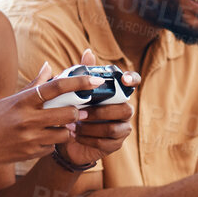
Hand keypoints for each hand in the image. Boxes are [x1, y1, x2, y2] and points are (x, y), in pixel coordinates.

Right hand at [0, 65, 94, 169]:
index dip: (79, 82)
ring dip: (66, 130)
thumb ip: (32, 86)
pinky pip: (52, 147)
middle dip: (76, 112)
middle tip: (78, 110)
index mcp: (22, 101)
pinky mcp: (30, 154)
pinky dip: (52, 143)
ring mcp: (29, 138)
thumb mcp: (8, 101)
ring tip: (58, 126)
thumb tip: (49, 67)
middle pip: (68, 113)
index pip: (56, 87)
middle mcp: (27, 119)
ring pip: (64, 133)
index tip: (95, 80)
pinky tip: (41, 140)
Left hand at [58, 48, 140, 167]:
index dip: (132, 79)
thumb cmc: (72, 111)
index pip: (133, 82)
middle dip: (101, 112)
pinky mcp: (115, 144)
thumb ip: (82, 74)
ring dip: (92, 127)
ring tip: (73, 126)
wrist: (65, 140)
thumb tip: (88, 52)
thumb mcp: (72, 92)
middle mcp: (123, 109)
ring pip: (114, 128)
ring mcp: (122, 128)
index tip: (123, 79)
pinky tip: (75, 136)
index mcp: (116, 94)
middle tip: (80, 113)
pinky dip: (89, 139)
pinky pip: (106, 142)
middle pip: (124, 109)